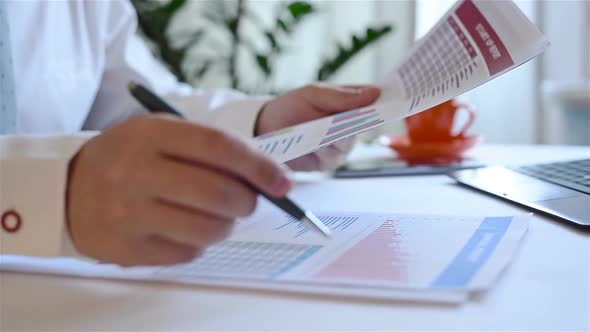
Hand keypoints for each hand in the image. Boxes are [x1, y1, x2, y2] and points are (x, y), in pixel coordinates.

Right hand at [66, 116, 290, 265]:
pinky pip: (188, 253)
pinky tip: (183, 227)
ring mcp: (128, 214)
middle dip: (247, 201)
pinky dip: (199, 242)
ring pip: (208, 229)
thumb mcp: (160, 135)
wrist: (68, 190)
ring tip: (215, 214)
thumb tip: (266, 177)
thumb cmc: (129, 158)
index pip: (218, 147)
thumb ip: (209, 149)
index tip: (283, 182)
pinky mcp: (128, 249)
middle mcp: (135, 173)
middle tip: (248, 201)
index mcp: (149, 134)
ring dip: (226, 225)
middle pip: (218, 193)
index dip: (258, 166)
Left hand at [256, 83, 380, 170]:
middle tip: (338, 115)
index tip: (391, 100)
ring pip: (347, 141)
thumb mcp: (314, 94)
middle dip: (350, 119)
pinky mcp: (330, 163)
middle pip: (364, 124)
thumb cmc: (291, 107)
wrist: (266, 129)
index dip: (385, 100)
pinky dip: (320, 148)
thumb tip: (375, 92)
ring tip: (312, 129)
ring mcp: (342, 146)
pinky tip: (308, 143)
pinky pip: (332, 155)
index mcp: (351, 103)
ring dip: (330, 134)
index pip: (375, 100)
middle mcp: (351, 126)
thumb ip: (342, 96)